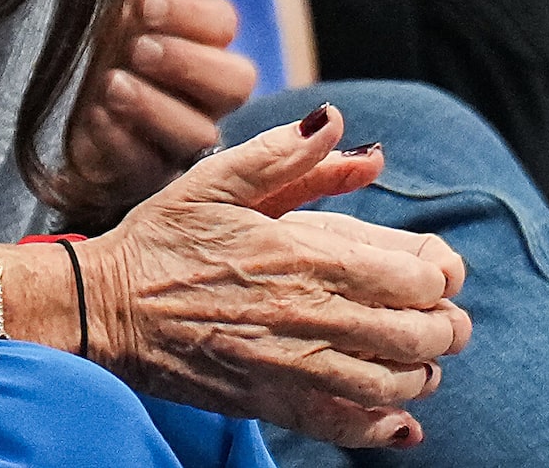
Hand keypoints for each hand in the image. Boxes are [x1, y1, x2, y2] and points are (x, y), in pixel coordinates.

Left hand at [62, 0, 258, 217]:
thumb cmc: (77, 30)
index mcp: (195, 39)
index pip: (224, 26)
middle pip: (236, 83)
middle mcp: (198, 93)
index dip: (192, 16)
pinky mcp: (141, 178)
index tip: (144, 3)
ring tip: (107, 84)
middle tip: (137, 47)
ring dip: (154, 107)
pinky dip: (119, 144)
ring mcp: (173, 140)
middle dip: (187, 64)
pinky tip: (87, 120)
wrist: (22, 92)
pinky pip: (147, 170)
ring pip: (199, 134)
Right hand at [75, 107, 466, 447]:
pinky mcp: (273, 401)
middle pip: (421, 333)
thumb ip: (283, 154)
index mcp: (302, 255)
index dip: (441, 273)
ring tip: (413, 355)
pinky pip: (350, 427)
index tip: (433, 266)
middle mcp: (309, 314)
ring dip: (421, 370)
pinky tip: (396, 416)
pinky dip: (385, 426)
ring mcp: (293, 365)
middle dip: (445, 324)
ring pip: (397, 382)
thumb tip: (337, 123)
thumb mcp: (213, 181)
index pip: (416, 277)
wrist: (102, 307)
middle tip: (439, 314)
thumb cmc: (158, 240)